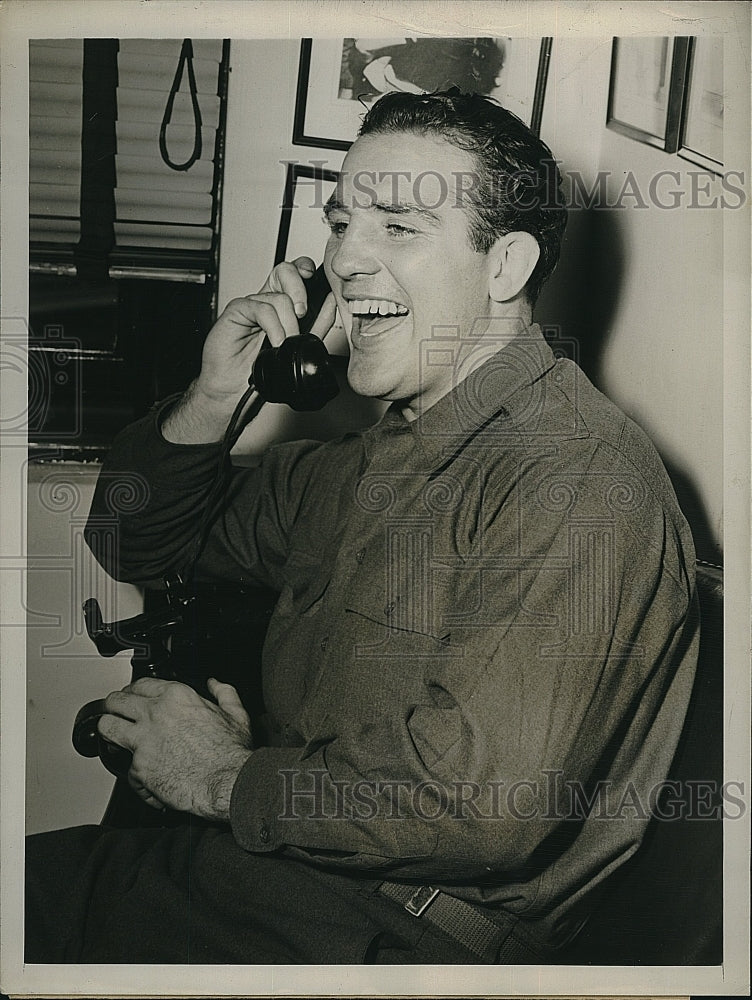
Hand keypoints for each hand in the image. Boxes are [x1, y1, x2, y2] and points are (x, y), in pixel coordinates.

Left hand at [97, 677, 252, 820]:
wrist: (226, 782)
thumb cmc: (231, 752)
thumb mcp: (235, 713)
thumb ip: (223, 693)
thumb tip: (214, 684)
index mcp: (176, 696)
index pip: (141, 684)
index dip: (134, 690)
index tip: (134, 696)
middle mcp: (155, 714)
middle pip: (117, 701)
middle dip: (113, 706)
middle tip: (116, 712)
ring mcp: (143, 741)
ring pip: (107, 727)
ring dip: (108, 730)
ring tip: (111, 735)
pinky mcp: (138, 768)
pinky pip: (125, 770)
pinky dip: (136, 777)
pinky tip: (145, 780)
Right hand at [195, 256, 336, 405]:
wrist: (234, 390)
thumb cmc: (259, 371)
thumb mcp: (298, 347)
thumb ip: (317, 326)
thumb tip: (332, 302)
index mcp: (283, 305)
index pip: (296, 273)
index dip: (305, 269)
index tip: (314, 279)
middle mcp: (268, 301)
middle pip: (285, 271)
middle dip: (299, 287)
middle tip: (302, 313)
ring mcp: (252, 305)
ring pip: (278, 296)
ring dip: (288, 322)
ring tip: (286, 343)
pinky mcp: (237, 311)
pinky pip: (261, 309)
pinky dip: (273, 326)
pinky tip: (275, 342)